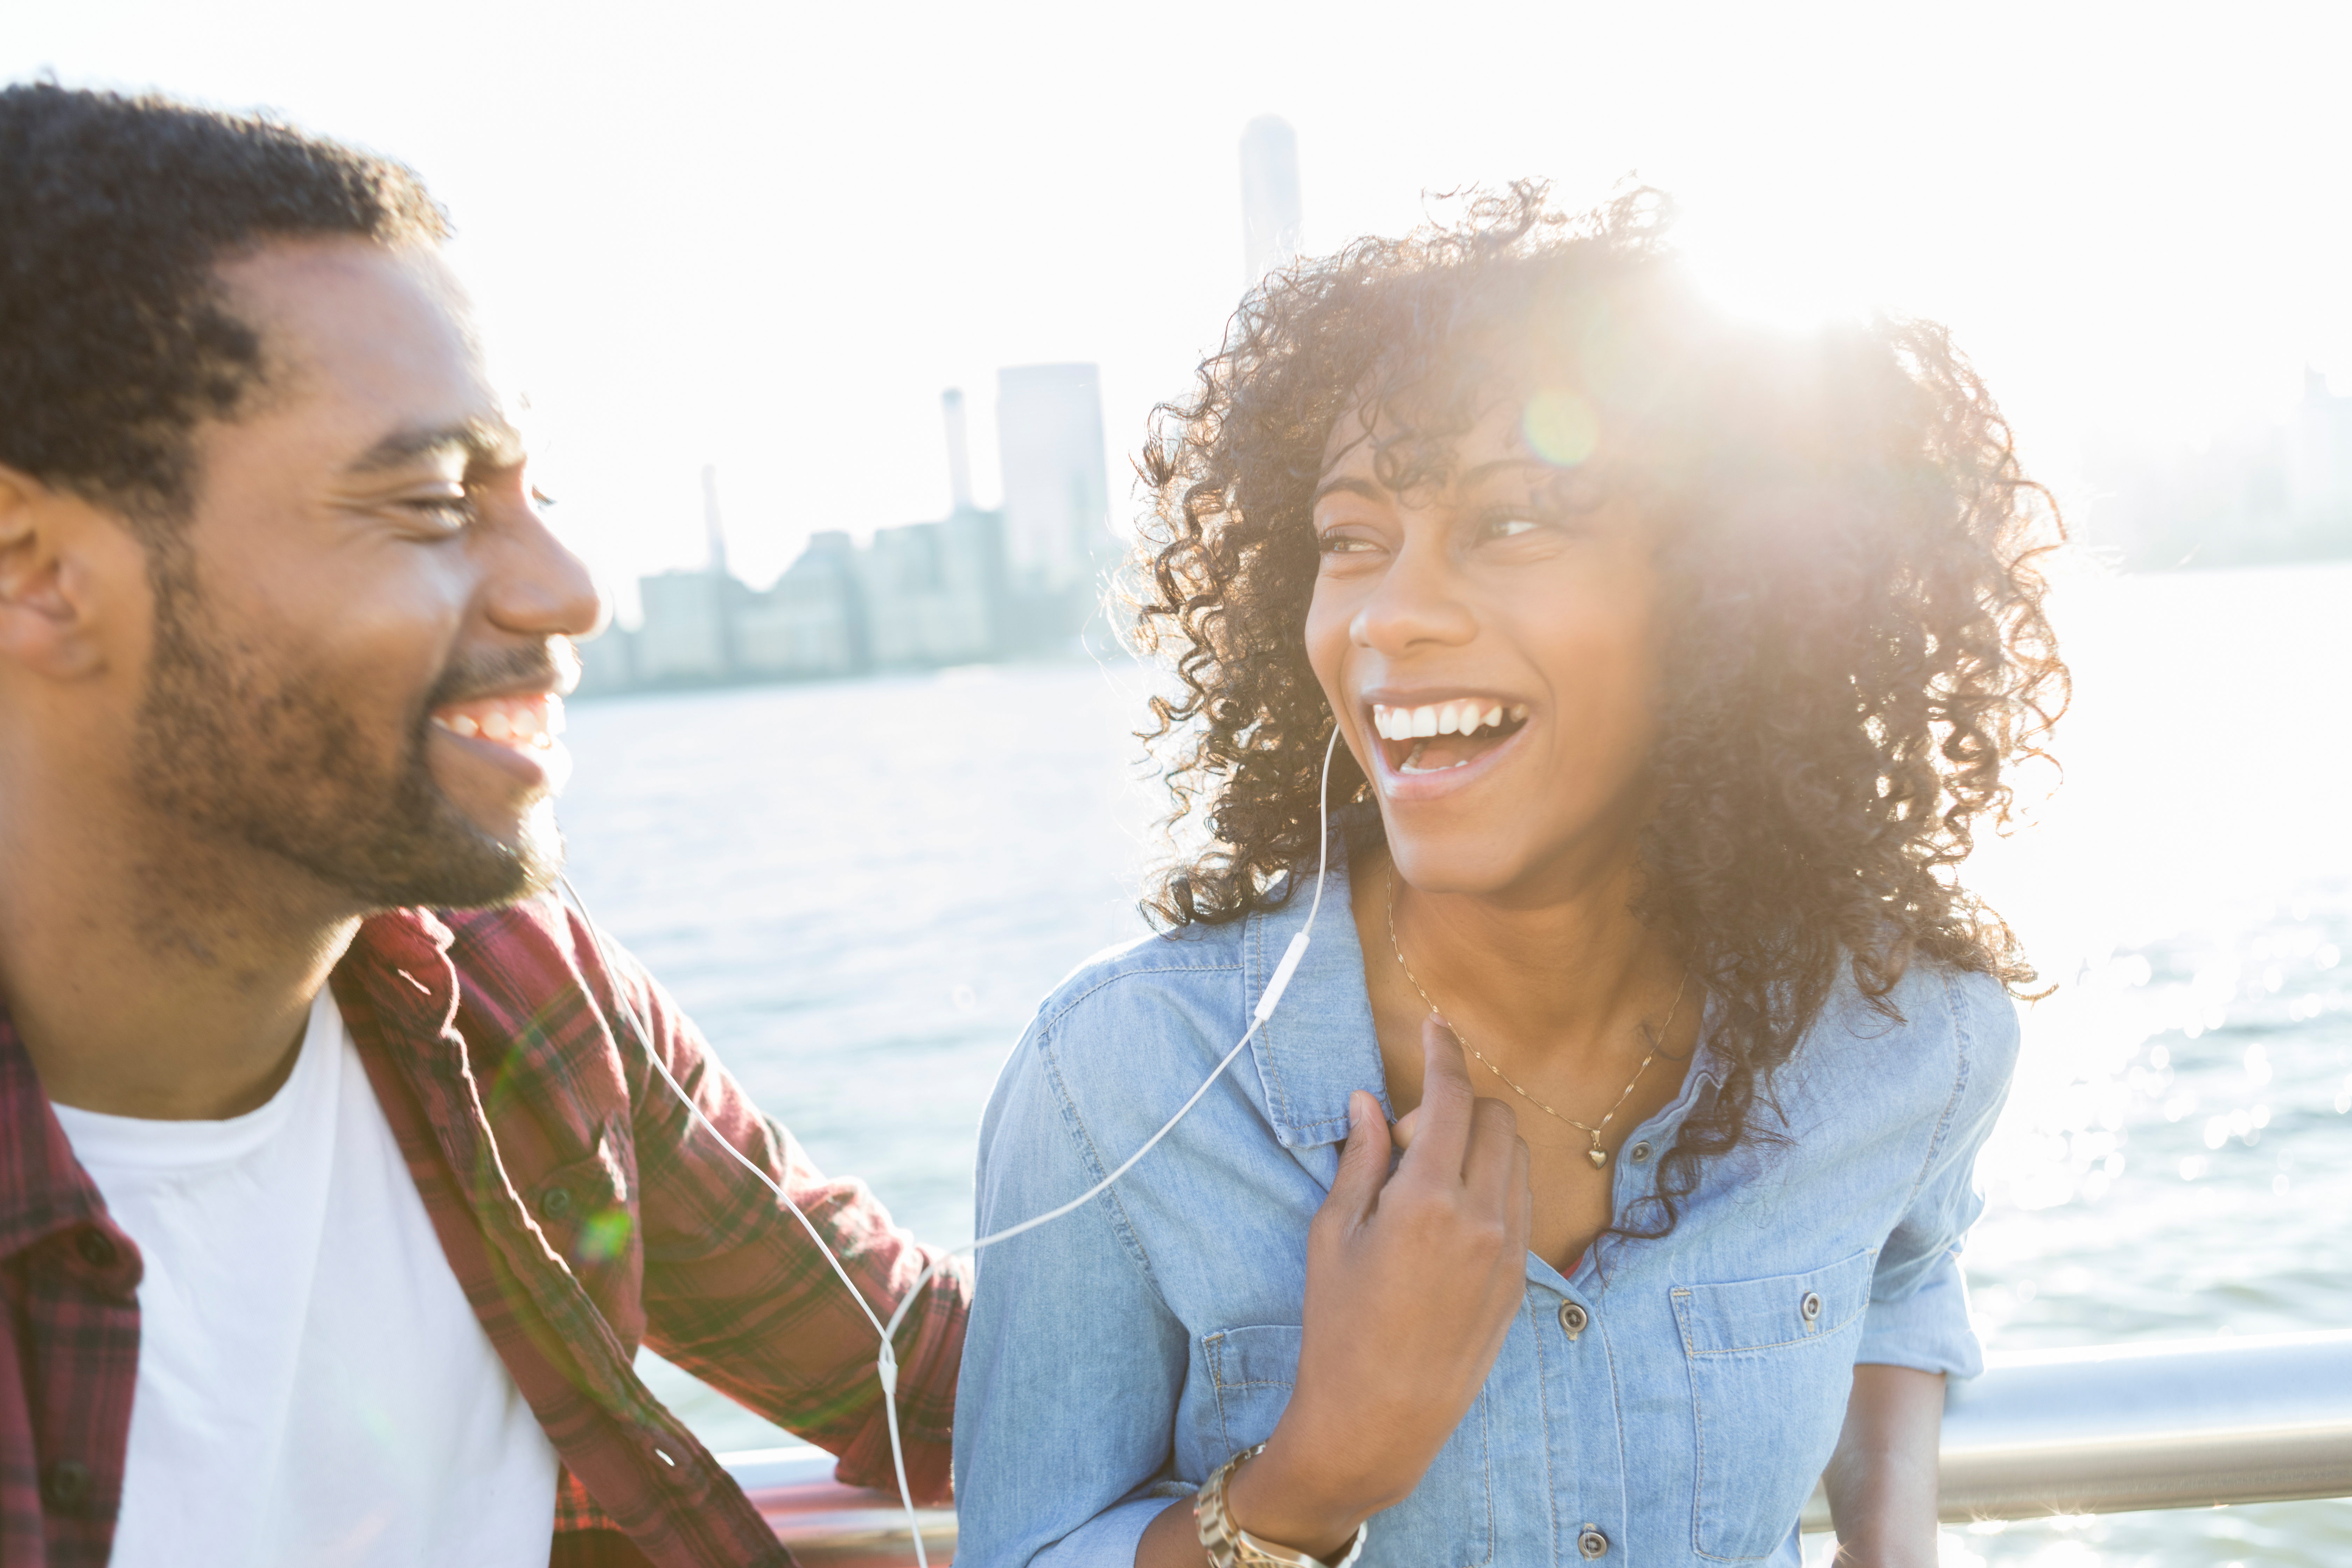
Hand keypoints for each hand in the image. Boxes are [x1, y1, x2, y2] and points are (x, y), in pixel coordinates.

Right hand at [1227, 1016, 1532, 1554]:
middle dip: (1454, 1108)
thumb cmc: (1338, 1325)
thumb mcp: (1332, 1233)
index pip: (1451, 1099)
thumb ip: (1360, 1159)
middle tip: (1404, 1147)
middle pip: (1493, 1119)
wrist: (1378, 1419)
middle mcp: (1481, 1218)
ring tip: (1425, 1185)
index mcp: (1427, 1200)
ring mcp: (1508, 1250)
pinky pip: (1520, 1202)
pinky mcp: (1518, 1278)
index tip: (1437, 1027)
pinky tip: (1449, 1215)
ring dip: (1479, 1143)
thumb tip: (1372, 1101)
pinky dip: (1493, 1183)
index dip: (1444, 1053)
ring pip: (1516, 1157)